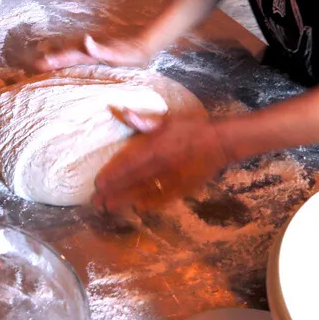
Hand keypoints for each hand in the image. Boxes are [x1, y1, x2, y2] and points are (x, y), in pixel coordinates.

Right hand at [33, 33, 156, 71]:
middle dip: (53, 59)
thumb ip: (100, 49)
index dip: (56, 60)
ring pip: (73, 54)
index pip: (69, 57)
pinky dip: (71, 59)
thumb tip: (85, 40)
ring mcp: (95, 51)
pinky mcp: (100, 54)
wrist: (144, 46)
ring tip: (45, 62)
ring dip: (59, 58)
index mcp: (91, 52)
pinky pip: (82, 57)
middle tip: (36, 65)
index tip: (40, 63)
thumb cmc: (132, 53)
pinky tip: (67, 62)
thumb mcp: (118, 54)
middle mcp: (90, 50)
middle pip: (68, 55)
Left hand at [93, 110, 233, 211]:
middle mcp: (161, 164)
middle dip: (114, 191)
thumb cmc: (193, 127)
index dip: (112, 173)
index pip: (128, 162)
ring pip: (145, 191)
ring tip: (110, 207)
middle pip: (133, 180)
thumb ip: (144, 120)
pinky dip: (152, 203)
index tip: (98, 183)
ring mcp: (172, 178)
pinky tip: (140, 208)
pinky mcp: (184, 187)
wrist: (221, 142)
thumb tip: (122, 111)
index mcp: (156, 146)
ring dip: (127, 199)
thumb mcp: (168, 119)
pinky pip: (165, 197)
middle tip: (97, 202)